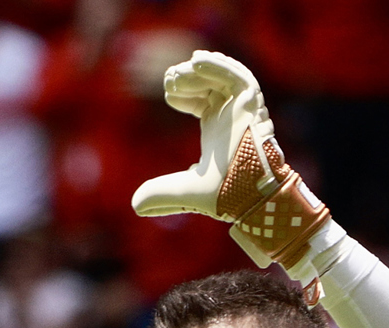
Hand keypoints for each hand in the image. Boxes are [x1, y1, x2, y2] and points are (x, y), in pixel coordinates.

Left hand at [130, 51, 327, 268]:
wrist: (251, 195)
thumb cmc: (225, 195)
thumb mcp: (185, 192)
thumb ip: (161, 194)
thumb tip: (135, 205)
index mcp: (220, 131)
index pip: (204, 101)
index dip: (185, 94)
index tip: (168, 94)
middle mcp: (233, 117)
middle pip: (211, 85)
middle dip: (188, 78)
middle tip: (168, 80)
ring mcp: (244, 109)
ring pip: (222, 77)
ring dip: (198, 72)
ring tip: (175, 76)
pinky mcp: (253, 103)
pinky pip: (237, 76)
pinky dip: (218, 66)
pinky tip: (195, 61)